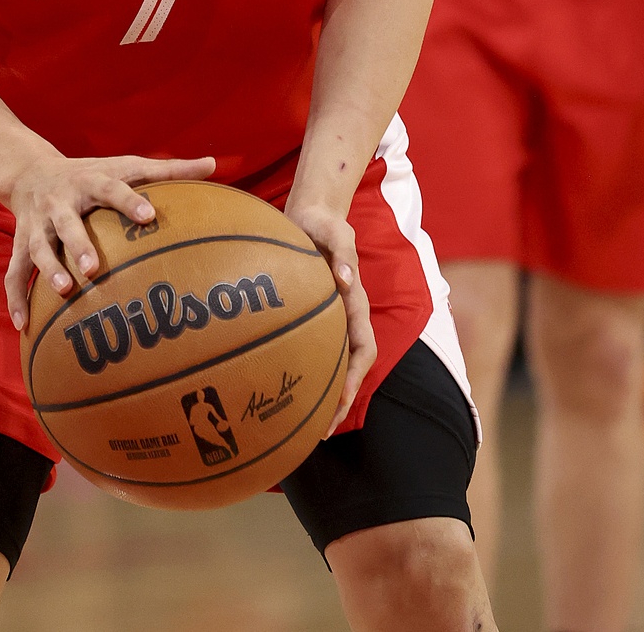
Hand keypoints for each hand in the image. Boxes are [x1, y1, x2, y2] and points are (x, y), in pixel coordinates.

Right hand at [4, 151, 214, 328]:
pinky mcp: (19, 243)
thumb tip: (213, 164)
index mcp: (90, 181)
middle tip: (95, 268)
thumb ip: (169, 170)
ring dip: (47, 269)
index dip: (129, 201)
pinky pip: (14, 272)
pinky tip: (24, 325)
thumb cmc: (91, 173)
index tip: (149, 217)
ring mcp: (37, 224)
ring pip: (37, 248)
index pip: (111, 188)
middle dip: (79, 244)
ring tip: (64, 292)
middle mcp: (60, 202)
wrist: (30, 172)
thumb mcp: (126, 165)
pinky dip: (16, 298)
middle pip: (67, 223)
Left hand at [283, 199, 375, 435]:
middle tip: (320, 430)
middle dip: (339, 400)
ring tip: (301, 420)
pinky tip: (279, 382)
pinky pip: (312, 347)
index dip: (355, 380)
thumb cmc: (325, 223)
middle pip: (350, 367)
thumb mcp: (336, 233)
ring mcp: (331, 316)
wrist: (313, 213)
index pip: (364, 350)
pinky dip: (305, 368)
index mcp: (356, 303)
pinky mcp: (314, 313)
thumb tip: (348, 281)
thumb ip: (343, 254)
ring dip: (323, 391)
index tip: (341, 404)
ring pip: (332, 361)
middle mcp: (346, 315)